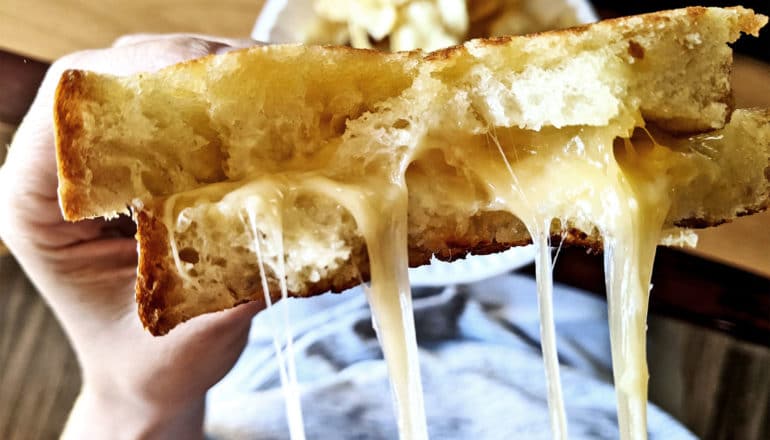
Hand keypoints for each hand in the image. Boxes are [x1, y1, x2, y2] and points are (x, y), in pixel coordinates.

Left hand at [0, 34, 259, 439]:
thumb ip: (229, 285)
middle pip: (114, 76)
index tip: (209, 78)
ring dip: (214, 77)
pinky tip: (267, 111)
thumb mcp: (183, 336)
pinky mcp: (147, 163)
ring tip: (273, 87)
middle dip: (189, 65)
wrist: (148, 379)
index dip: (139, 76)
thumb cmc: (148, 367)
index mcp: (38, 207)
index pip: (71, 106)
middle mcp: (65, 172)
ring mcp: (108, 162)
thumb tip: (286, 219)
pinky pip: (181, 107)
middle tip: (260, 78)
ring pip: (151, 80)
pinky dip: (226, 100)